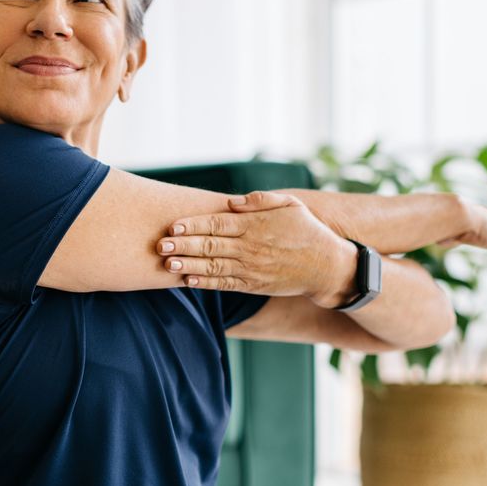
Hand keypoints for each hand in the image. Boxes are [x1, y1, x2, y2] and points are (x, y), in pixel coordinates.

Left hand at [156, 190, 351, 299]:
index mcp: (255, 225)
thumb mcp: (289, 204)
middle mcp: (250, 247)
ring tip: (167, 264)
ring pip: (213, 267)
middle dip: (183, 246)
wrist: (326, 266)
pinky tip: (188, 281)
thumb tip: (232, 201)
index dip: (193, 225)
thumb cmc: (306, 230)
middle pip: (210, 246)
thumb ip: (260, 200)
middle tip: (160, 245)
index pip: (217, 223)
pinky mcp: (254, 285)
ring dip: (188, 266)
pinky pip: (225, 284)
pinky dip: (206, 283)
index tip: (173, 226)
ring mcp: (251, 268)